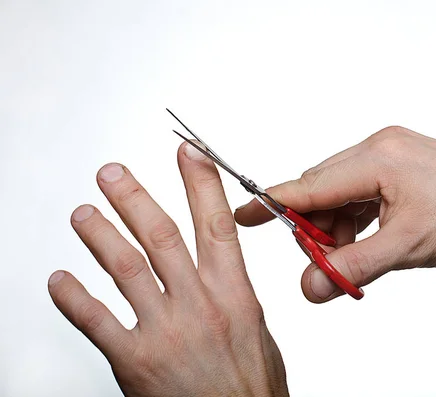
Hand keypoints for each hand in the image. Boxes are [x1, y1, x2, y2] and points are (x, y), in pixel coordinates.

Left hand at [48, 143, 287, 395]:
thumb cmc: (252, 388)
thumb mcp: (257, 330)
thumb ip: (233, 296)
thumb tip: (216, 272)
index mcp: (234, 294)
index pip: (216, 225)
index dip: (200, 183)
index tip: (187, 152)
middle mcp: (200, 305)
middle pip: (162, 237)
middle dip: (134, 199)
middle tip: (112, 174)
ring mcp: (167, 331)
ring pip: (127, 268)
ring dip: (100, 235)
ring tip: (83, 213)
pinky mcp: (136, 362)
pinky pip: (97, 321)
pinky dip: (74, 297)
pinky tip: (60, 279)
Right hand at [236, 126, 435, 301]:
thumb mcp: (408, 246)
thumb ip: (354, 267)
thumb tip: (310, 288)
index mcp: (377, 159)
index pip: (309, 185)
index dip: (272, 204)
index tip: (241, 216)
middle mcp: (378, 147)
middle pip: (321, 188)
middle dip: (314, 228)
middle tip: (321, 263)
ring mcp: (388, 153)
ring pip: (339, 192)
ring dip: (335, 226)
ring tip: (351, 257)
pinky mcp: (397, 163)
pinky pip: (359, 190)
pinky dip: (353, 218)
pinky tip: (365, 239)